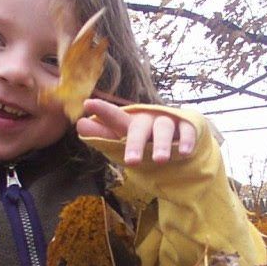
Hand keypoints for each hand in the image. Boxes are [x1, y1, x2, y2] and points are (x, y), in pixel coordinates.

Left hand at [76, 99, 196, 164]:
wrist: (180, 139)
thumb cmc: (145, 139)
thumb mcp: (124, 139)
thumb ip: (103, 134)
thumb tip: (79, 123)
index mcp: (130, 123)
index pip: (115, 117)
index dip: (103, 111)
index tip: (88, 103)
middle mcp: (148, 119)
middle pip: (139, 128)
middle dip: (135, 143)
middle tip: (131, 162)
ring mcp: (168, 122)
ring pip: (164, 129)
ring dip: (162, 144)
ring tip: (160, 160)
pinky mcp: (187, 127)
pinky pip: (187, 132)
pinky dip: (186, 141)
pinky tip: (185, 152)